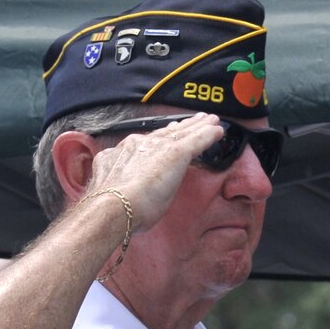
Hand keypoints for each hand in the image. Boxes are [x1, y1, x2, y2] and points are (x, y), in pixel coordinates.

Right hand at [86, 112, 226, 238]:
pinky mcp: (176, 152)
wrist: (114, 206)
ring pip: (182, 132)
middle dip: (181, 126)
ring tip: (210, 120)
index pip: (145, 142)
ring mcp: (157, 146)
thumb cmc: (111, 208)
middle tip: (194, 120)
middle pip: (165, 132)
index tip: (168, 133)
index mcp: (123, 153)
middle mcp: (138, 144)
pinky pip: (197, 140)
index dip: (159, 138)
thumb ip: (120, 182)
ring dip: (197, 126)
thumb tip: (124, 189)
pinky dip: (208, 134)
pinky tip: (218, 130)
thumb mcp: (112, 188)